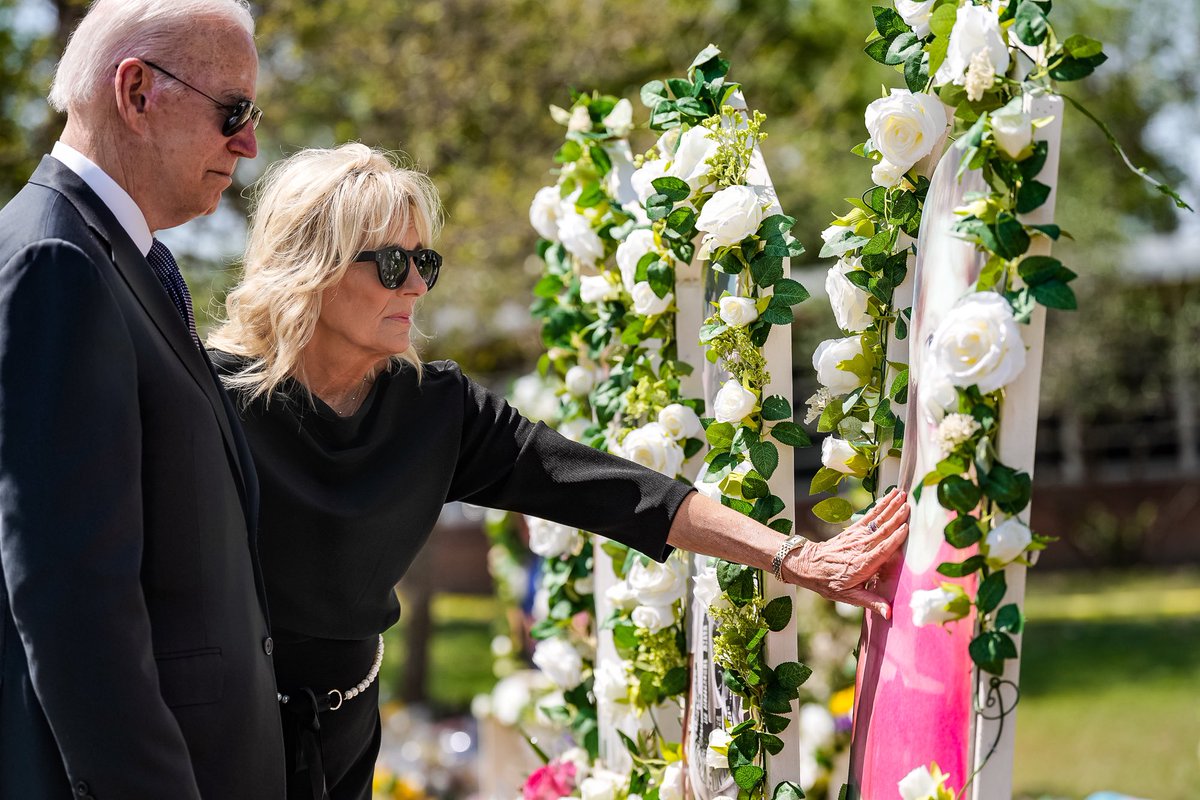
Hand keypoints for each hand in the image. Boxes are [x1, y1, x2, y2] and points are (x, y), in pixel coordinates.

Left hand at [785, 488, 909, 618]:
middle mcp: (860, 548)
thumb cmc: (830, 583)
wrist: (810, 566)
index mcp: (862, 565)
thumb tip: (889, 613)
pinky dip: (880, 506)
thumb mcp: (849, 596)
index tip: (906, 528)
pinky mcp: (853, 530)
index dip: (893, 539)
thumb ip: (871, 602)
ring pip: (876, 520)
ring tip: (902, 495)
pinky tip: (889, 497)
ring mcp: (856, 537)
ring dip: (890, 506)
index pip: (881, 550)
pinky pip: (869, 516)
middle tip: (909, 505)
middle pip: (881, 531)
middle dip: (896, 517)